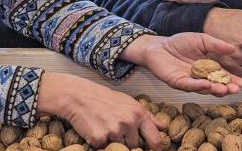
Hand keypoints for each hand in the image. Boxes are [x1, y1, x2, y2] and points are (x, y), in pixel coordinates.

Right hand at [37, 72, 163, 148]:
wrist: (78, 96)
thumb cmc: (104, 99)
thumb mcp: (128, 102)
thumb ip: (146, 116)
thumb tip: (163, 127)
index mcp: (138, 113)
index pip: (154, 140)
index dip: (154, 148)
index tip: (150, 150)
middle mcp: (128, 122)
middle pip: (135, 146)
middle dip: (127, 142)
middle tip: (115, 128)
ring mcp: (114, 131)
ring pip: (120, 149)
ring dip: (113, 143)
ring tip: (105, 127)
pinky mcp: (100, 138)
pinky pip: (103, 148)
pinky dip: (99, 143)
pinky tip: (95, 129)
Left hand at [121, 33, 241, 95]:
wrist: (159, 45)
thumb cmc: (180, 43)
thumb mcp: (201, 40)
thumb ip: (216, 45)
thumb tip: (233, 48)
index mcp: (209, 68)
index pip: (223, 76)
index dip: (233, 80)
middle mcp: (201, 78)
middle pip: (216, 86)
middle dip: (227, 88)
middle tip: (236, 89)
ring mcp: (190, 82)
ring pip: (204, 89)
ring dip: (215, 89)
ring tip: (224, 89)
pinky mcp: (178, 82)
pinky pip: (189, 86)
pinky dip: (198, 86)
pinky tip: (207, 85)